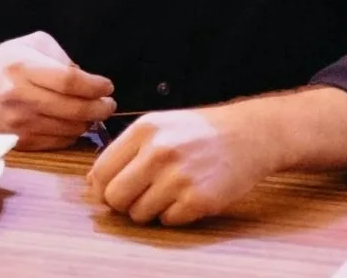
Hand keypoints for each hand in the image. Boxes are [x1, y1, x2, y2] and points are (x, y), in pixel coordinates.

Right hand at [0, 31, 114, 149]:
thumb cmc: (2, 63)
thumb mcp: (30, 44)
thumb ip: (60, 55)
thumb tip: (86, 76)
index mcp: (25, 69)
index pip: (71, 81)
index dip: (95, 86)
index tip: (107, 86)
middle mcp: (20, 97)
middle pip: (74, 109)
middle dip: (101, 108)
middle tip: (108, 103)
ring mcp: (17, 123)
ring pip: (69, 129)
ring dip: (88, 122)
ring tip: (93, 113)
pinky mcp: (15, 141)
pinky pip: (56, 142)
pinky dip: (71, 134)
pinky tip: (74, 124)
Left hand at [87, 105, 275, 225]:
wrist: (253, 134)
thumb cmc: (203, 132)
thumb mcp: (163, 126)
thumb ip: (126, 150)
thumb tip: (93, 183)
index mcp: (145, 129)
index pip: (100, 174)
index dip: (105, 188)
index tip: (120, 188)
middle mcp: (160, 150)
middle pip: (114, 198)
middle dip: (125, 203)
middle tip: (145, 194)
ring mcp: (180, 176)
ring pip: (139, 214)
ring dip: (152, 209)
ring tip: (174, 190)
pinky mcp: (199, 198)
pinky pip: (167, 221)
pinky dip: (176, 214)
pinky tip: (191, 194)